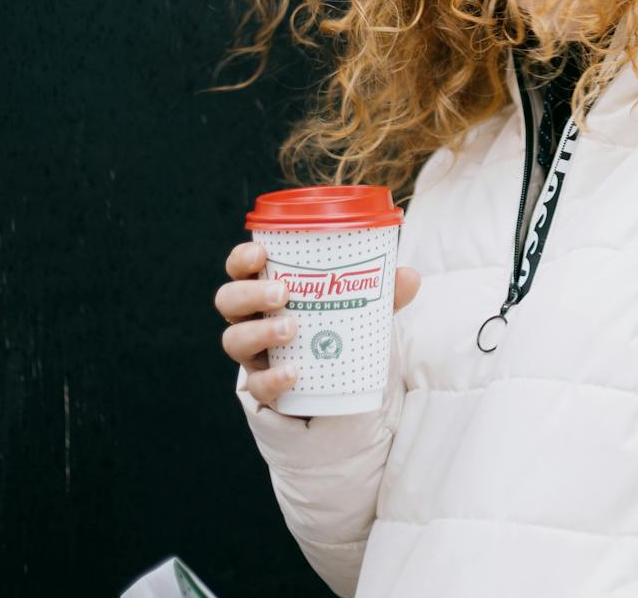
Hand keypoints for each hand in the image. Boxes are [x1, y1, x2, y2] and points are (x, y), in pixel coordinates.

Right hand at [216, 241, 421, 408]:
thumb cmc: (337, 326)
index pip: (240, 267)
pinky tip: (294, 373)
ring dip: (260, 331)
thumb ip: (383, 291)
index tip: (262, 252)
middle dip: (250, 293)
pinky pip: (256, 384)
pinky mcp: (263, 385)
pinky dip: (273, 378)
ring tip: (291, 329)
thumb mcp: (358, 305)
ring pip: (233, 340)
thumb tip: (408, 276)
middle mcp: (251, 318)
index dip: (242, 257)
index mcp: (266, 287)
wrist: (335, 382)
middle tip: (283, 293)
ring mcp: (253, 353)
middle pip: (228, 300)